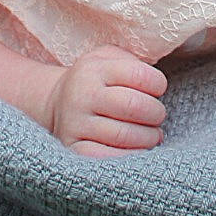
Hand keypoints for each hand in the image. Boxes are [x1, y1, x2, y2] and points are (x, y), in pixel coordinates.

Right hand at [45, 45, 168, 155]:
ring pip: (123, 135)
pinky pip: (106, 157)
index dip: (158, 84)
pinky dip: (128, 157)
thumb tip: (159, 81)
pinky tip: (137, 151)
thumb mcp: (108, 58)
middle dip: (156, 113)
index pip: (140, 75)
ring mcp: (76, 123)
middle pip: (133, 106)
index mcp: (95, 69)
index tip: (159, 89)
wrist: (56, 102)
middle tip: (158, 116)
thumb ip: (133, 60)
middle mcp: (83, 95)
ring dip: (148, 138)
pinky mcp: (73, 147)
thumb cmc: (96, 81)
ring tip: (152, 136)